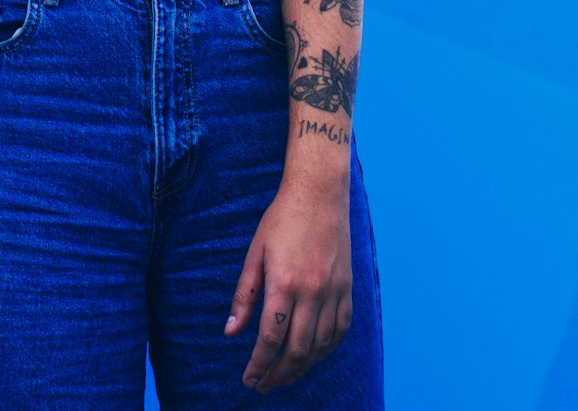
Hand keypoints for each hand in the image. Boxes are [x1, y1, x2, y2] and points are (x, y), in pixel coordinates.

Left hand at [224, 177, 352, 392]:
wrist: (319, 192)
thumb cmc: (282, 219)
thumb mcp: (255, 253)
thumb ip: (244, 295)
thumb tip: (230, 332)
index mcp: (284, 283)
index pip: (270, 339)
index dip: (258, 365)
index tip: (249, 379)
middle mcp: (312, 292)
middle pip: (296, 351)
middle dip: (277, 374)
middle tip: (263, 384)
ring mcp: (333, 291)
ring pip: (320, 346)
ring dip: (301, 367)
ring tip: (284, 374)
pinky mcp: (347, 288)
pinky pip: (340, 331)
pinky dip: (326, 349)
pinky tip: (313, 354)